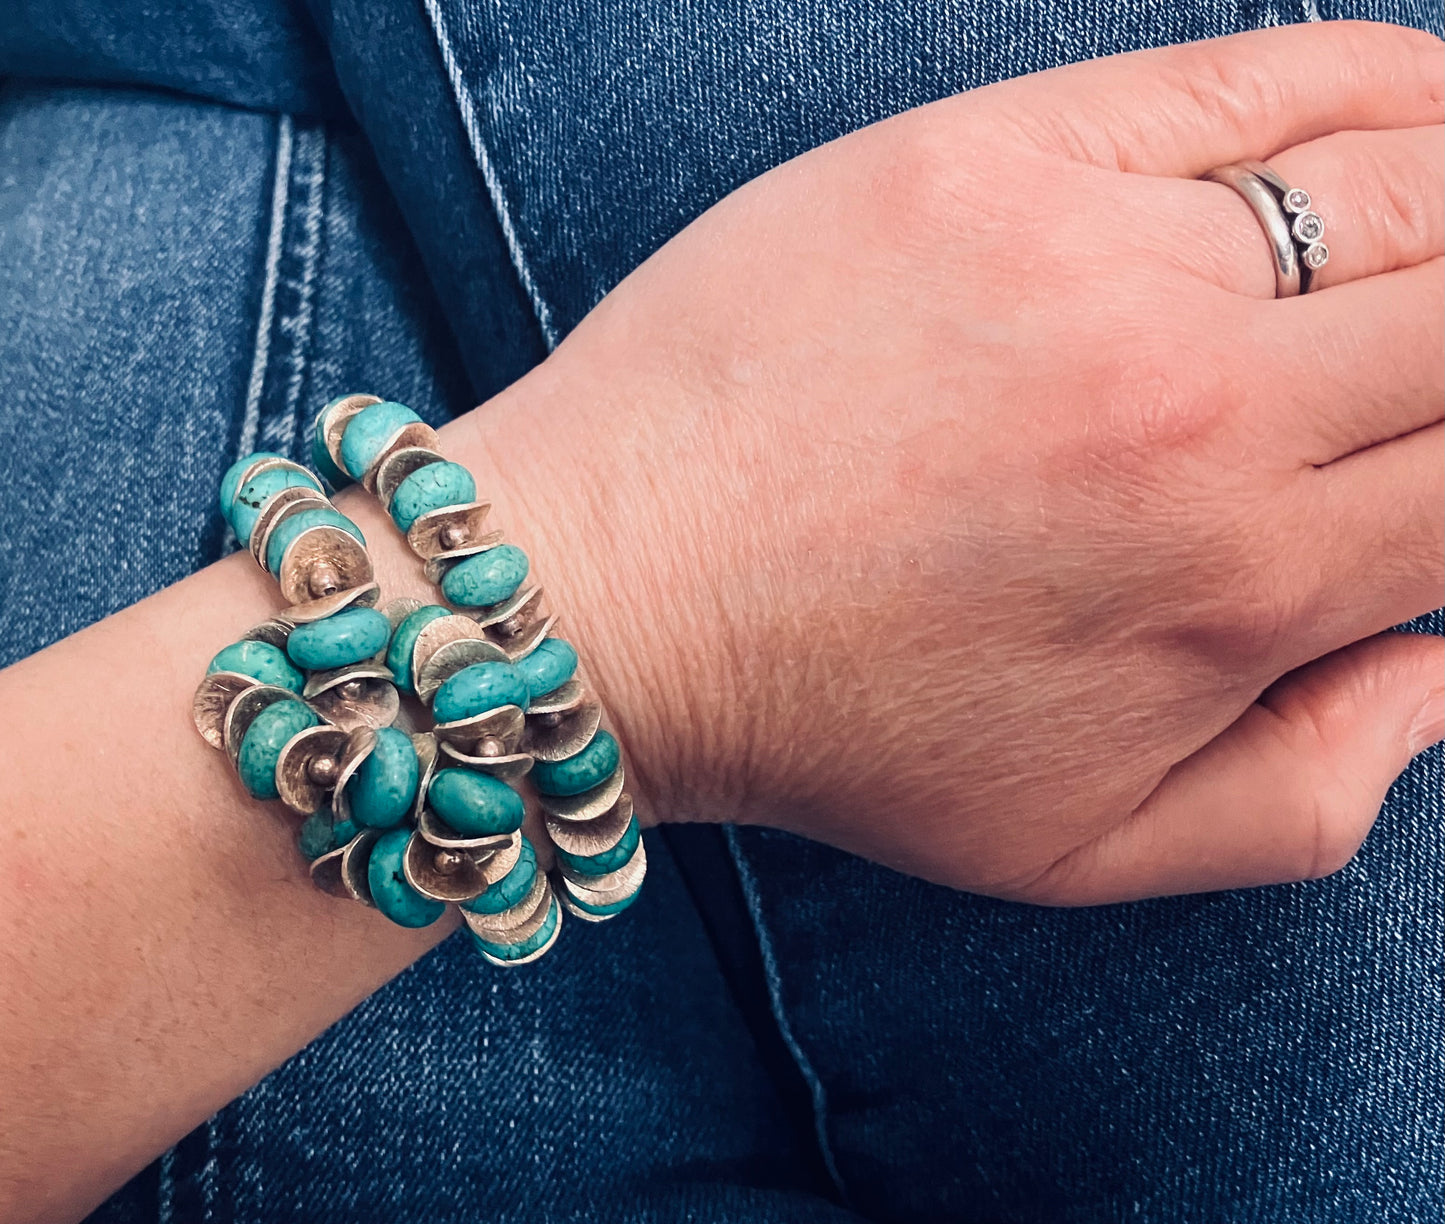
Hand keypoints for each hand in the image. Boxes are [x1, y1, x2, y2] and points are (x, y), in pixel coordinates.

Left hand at [467, 20, 1443, 903]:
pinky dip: (1380, 85)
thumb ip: (1315, 785)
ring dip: (1444, 221)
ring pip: (1402, 178)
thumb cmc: (835, 728)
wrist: (615, 596)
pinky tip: (1406, 120)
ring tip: (1415, 270)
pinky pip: (1253, 77)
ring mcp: (1089, 255)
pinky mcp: (987, 153)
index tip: (1430, 466)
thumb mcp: (1084, 845)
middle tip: (1411, 380)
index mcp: (1238, 583)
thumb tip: (1442, 660)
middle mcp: (1194, 403)